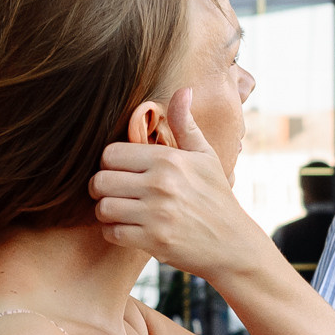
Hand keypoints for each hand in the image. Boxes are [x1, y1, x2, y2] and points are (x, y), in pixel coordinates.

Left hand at [90, 89, 271, 283]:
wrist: (233, 244)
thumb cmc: (217, 198)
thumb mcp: (206, 157)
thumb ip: (185, 124)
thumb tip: (182, 90)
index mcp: (169, 159)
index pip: (110, 153)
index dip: (109, 163)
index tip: (120, 172)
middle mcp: (161, 184)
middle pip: (100, 180)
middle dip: (101, 188)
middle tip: (113, 193)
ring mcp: (157, 214)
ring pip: (103, 208)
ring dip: (105, 212)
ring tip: (118, 211)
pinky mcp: (154, 241)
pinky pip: (112, 233)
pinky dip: (113, 232)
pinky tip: (127, 229)